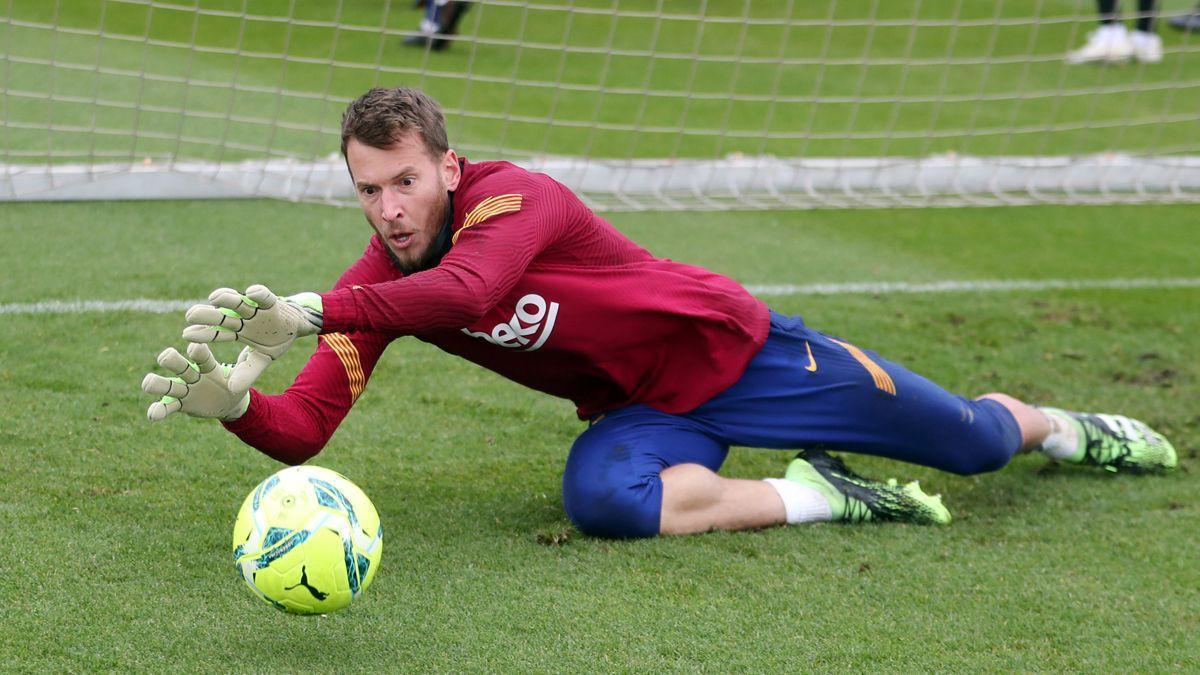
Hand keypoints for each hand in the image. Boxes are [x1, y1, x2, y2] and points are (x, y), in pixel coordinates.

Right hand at [142, 343, 253, 421]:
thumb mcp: (242, 376)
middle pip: (180, 365)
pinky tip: (152, 415)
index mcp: (208, 365)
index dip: (198, 353)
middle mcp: (193, 375)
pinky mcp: (181, 404)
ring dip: (157, 384)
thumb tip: (253, 352)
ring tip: (147, 383)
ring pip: (169, 385)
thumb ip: (245, 366)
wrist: (229, 402)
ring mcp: (185, 389)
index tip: (194, 348)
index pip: (202, 357)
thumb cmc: (234, 383)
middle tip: (166, 356)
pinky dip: (159, 410)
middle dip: (173, 360)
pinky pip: (168, 407)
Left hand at [183, 284, 321, 391]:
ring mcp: (255, 309)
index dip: (203, 334)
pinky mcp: (271, 302)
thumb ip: (248, 372)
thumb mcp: (261, 360)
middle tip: (190, 315)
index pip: (217, 333)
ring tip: (214, 298)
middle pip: (222, 316)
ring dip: (226, 299)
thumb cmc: (274, 341)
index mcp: (237, 332)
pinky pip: (264, 297)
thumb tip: (232, 389)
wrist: (296, 327)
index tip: (187, 335)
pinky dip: (259, 294)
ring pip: (238, 303)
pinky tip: (251, 293)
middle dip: (207, 315)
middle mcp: (242, 318)